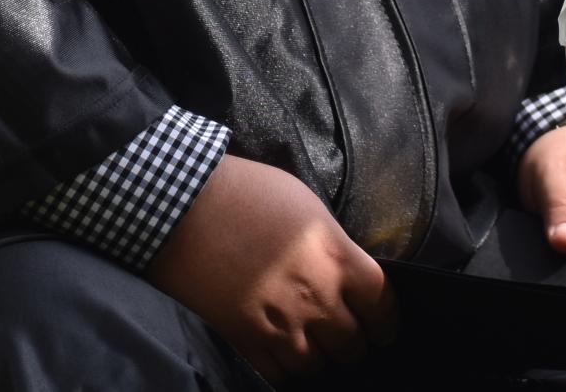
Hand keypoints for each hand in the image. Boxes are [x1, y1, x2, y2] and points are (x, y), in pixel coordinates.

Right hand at [146, 153, 394, 382]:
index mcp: (335, 255)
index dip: (386, 321)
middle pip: (353, 342)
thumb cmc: (243, 191)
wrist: (179, 203)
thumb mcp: (304, 203)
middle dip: (351, 340)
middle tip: (342, 334)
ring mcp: (279, 322)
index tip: (381, 326)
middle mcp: (315, 295)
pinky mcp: (244, 339)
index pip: (382, 305)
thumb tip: (342, 269)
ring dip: (316, 356)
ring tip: (308, 343)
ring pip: (316, 365)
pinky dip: (283, 368)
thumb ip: (331, 243)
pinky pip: (278, 375)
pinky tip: (279, 350)